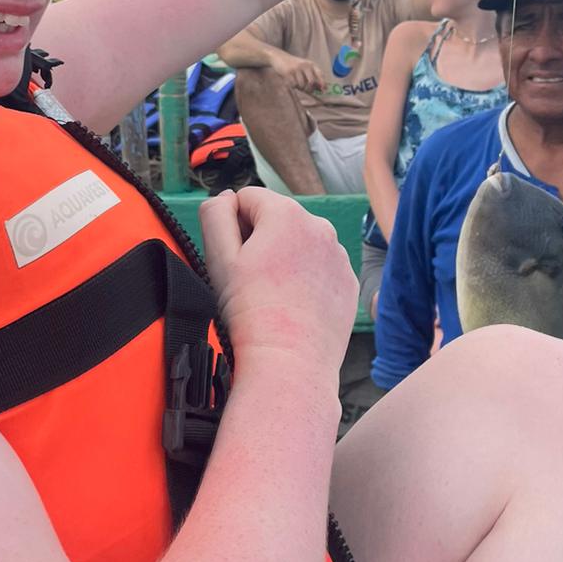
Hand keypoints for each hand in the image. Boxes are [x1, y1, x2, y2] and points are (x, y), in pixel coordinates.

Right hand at [199, 188, 358, 376]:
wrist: (289, 364)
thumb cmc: (250, 311)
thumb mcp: (218, 257)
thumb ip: (214, 214)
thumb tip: (225, 197)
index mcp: (287, 214)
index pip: (246, 199)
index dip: (231, 227)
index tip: (234, 260)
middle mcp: (320, 227)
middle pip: (276, 220)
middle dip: (260, 241)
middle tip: (251, 281)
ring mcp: (339, 256)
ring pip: (299, 244)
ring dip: (284, 259)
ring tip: (273, 296)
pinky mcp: (348, 282)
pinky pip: (320, 269)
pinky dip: (306, 280)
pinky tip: (294, 306)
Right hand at [270, 48, 327, 94]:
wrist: (279, 57)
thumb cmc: (293, 65)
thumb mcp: (304, 68)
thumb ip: (312, 77)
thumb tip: (320, 89)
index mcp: (310, 64)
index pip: (320, 74)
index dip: (322, 82)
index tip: (324, 89)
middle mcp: (305, 65)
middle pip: (311, 82)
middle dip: (308, 89)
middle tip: (305, 90)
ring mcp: (296, 68)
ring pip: (301, 85)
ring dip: (299, 87)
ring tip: (295, 83)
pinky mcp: (288, 72)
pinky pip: (293, 84)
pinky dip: (292, 86)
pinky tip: (289, 81)